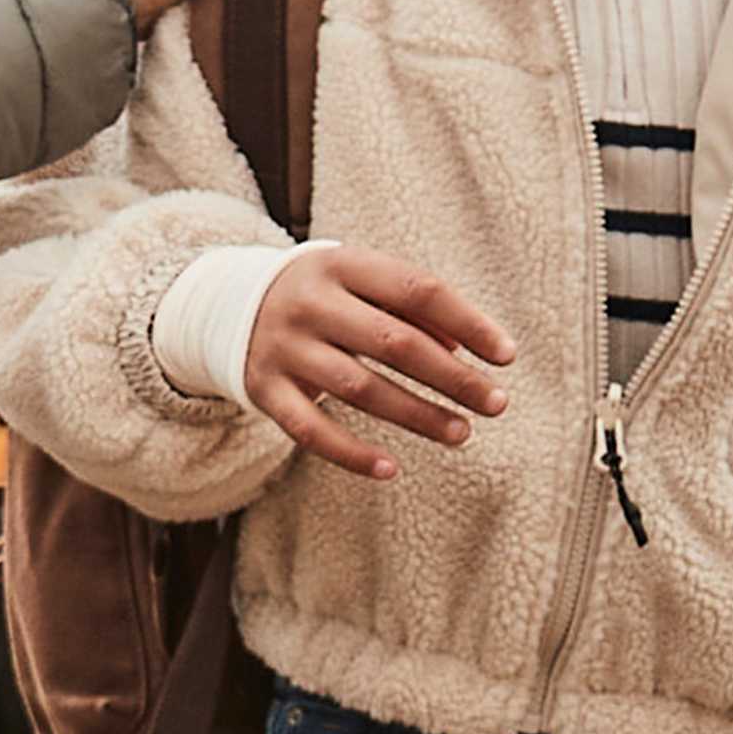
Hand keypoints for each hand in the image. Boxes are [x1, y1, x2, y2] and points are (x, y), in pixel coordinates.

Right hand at [247, 246, 515, 479]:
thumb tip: (465, 350)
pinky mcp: (265, 389)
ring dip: (417, 415)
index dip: (467, 321)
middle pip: (394, 343)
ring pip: (360, 388)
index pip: (416, 290)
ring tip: (462, 433)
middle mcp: (310, 303)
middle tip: (496, 404)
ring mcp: (285, 347)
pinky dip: (351, 453)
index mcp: (342, 265)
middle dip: (452, 377)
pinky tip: (391, 469)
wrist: (226, 304)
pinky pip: (311, 430)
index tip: (506, 355)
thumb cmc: (324, 295)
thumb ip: (412, 309)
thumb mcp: (361, 283)